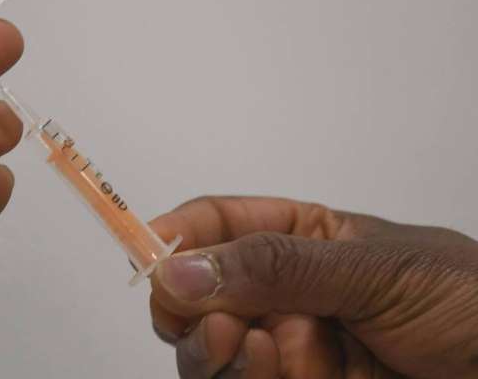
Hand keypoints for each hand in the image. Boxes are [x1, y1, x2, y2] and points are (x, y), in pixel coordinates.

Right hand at [148, 196, 477, 377]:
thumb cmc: (470, 301)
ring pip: (210, 351)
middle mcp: (281, 295)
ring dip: (218, 350)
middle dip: (191, 306)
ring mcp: (287, 350)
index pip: (215, 225)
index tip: (145, 251)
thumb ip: (276, 267)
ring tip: (256, 344)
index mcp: (299, 239)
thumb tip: (182, 268)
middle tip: (214, 317)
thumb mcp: (376, 268)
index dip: (174, 233)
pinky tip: (283, 366)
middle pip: (195, 296)